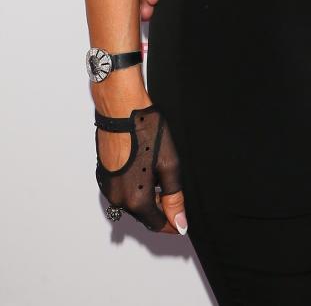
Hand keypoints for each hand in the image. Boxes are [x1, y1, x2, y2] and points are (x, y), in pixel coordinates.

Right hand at [95, 104, 185, 234]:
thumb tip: (180, 222)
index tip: (183, 221)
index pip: (157, 223)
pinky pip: (122, 191)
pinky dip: (135, 188)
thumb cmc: (146, 131)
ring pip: (132, 203)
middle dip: (160, 210)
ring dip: (148, 198)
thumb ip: (174, 196)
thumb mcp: (169, 164)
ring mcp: (108, 188)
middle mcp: (118, 199)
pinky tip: (146, 171)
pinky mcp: (104, 176)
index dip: (172, 223)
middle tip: (176, 199)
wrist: (121, 110)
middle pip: (144, 215)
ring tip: (162, 181)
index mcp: (136, 199)